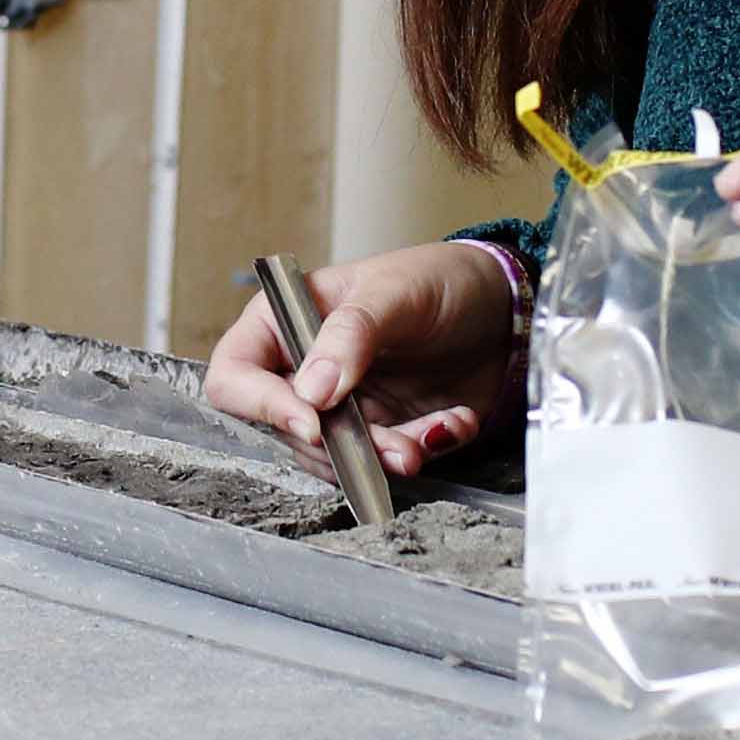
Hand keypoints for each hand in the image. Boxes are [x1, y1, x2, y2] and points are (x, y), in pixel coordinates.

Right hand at [200, 238, 520, 484]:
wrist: (502, 308)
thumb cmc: (439, 279)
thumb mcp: (393, 291)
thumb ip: (350, 335)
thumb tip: (312, 391)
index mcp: (285, 324)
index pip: (236, 375)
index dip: (262, 405)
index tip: (311, 423)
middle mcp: (305, 371)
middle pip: (287, 431)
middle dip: (341, 445)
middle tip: (389, 443)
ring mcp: (343, 406)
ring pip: (338, 457)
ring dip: (386, 455)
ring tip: (429, 436)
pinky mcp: (383, 431)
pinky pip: (387, 461)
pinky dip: (423, 448)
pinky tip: (453, 420)